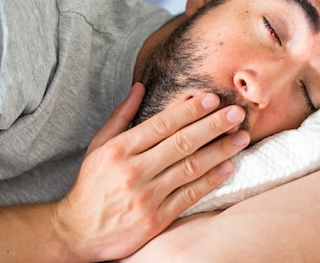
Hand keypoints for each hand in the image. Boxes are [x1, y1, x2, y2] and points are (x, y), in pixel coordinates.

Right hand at [54, 83, 249, 261]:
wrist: (78, 232)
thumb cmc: (91, 185)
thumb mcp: (98, 146)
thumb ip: (121, 116)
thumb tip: (140, 88)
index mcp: (119, 149)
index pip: (162, 124)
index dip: (190, 110)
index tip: (212, 100)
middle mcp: (134, 170)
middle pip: (181, 143)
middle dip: (213, 126)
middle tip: (236, 114)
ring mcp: (146, 196)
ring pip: (191, 168)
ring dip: (220, 151)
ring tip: (240, 138)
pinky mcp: (156, 219)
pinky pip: (190, 196)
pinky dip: (211, 180)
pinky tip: (227, 167)